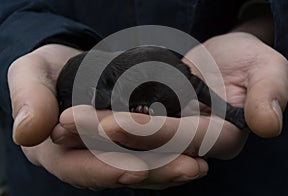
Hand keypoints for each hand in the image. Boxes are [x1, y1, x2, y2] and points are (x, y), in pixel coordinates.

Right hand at [8, 44, 207, 188]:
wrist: (66, 66)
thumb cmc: (46, 70)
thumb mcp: (30, 75)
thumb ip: (29, 99)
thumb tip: (29, 132)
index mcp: (54, 149)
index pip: (77, 168)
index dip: (104, 171)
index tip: (135, 171)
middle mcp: (82, 158)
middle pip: (116, 173)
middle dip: (152, 173)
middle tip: (188, 168)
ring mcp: (104, 153)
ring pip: (136, 167)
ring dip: (168, 168)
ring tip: (198, 165)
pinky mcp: (122, 144)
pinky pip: (145, 154)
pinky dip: (168, 154)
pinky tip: (193, 153)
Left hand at [54, 32, 287, 159]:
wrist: (228, 58)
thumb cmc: (250, 62)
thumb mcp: (268, 70)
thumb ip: (269, 94)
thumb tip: (268, 124)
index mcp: (221, 138)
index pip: (180, 141)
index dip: (149, 134)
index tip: (110, 123)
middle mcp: (192, 147)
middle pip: (147, 149)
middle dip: (107, 139)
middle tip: (67, 123)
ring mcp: (171, 139)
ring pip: (130, 145)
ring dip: (94, 137)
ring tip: (61, 124)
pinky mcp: (155, 128)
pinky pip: (125, 132)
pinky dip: (99, 126)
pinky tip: (73, 119)